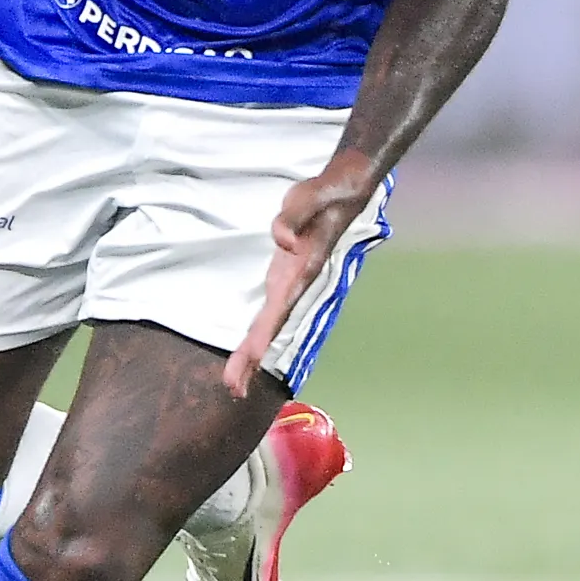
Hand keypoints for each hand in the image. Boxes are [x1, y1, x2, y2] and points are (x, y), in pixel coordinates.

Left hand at [224, 152, 377, 397]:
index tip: (251, 360)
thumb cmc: (324, 193)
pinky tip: (247, 353)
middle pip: (271, 327)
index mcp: (301, 271)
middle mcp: (295, 284)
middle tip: (233, 389)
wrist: (346, 191)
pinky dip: (255, 336)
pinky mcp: (282, 277)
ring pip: (268, 326)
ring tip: (234, 383)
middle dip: (252, 358)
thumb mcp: (308, 196)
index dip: (264, 333)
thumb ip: (293, 216)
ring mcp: (288, 284)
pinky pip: (266, 314)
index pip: (279, 308)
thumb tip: (281, 239)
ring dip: (251, 355)